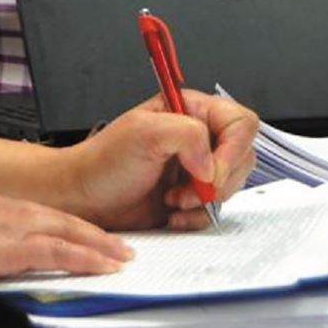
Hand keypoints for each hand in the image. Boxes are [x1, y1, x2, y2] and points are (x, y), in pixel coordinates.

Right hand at [0, 177, 132, 285]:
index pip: (30, 212)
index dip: (55, 222)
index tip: (73, 230)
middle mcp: (3, 208)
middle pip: (58, 217)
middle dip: (89, 231)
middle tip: (116, 242)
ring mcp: (11, 225)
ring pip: (68, 231)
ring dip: (98, 245)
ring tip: (122, 256)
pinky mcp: (13, 246)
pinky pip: (61, 252)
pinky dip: (87, 258)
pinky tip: (105, 267)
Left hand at [62, 90, 258, 231]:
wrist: (84, 198)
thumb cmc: (103, 162)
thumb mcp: (143, 132)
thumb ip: (188, 135)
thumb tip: (211, 163)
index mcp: (191, 110)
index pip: (240, 123)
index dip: (233, 149)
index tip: (210, 170)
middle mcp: (198, 138)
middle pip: (243, 157)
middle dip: (218, 179)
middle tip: (188, 187)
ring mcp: (197, 169)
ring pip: (232, 186)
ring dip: (205, 199)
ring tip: (173, 199)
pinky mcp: (192, 198)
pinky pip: (215, 211)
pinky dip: (196, 217)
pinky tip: (172, 213)